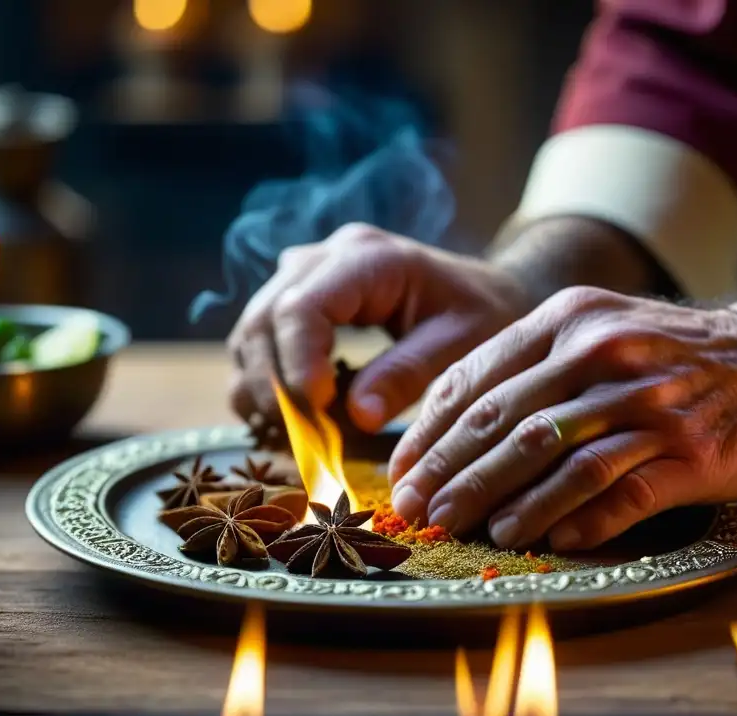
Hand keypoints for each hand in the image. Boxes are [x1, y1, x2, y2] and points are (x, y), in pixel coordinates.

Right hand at [227, 223, 531, 432]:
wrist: (485, 292)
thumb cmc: (482, 314)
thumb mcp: (461, 345)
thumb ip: (409, 374)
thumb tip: (356, 416)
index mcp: (369, 258)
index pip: (301, 307)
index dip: (296, 366)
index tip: (317, 414)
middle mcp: (326, 257)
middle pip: (264, 319)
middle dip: (273, 386)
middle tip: (303, 438)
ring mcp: (306, 273)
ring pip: (252, 331)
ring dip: (263, 388)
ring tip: (301, 432)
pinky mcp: (298, 297)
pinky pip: (260, 340)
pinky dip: (267, 383)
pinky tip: (298, 415)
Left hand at [388, 284, 736, 551]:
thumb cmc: (671, 353)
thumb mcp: (597, 329)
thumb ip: (529, 366)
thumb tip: (453, 425)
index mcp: (569, 320)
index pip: (478, 380)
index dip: (431, 433)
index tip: (404, 472)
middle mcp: (604, 355)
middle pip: (506, 423)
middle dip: (452, 474)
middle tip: (419, 511)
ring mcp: (649, 403)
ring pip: (555, 459)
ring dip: (504, 501)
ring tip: (470, 530)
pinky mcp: (689, 452)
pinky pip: (619, 492)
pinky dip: (578, 520)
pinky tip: (549, 541)